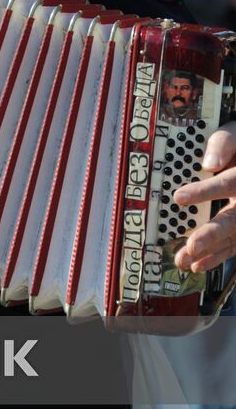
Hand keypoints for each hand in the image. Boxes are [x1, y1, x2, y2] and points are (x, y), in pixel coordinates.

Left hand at [173, 121, 235, 271]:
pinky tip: (198, 264)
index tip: (179, 197)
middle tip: (191, 246)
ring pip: (233, 238)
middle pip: (234, 220)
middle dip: (212, 234)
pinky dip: (217, 256)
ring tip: (186, 261)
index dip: (204, 191)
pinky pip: (233, 244)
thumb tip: (208, 163)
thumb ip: (223, 144)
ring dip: (210, 252)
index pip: (227, 183)